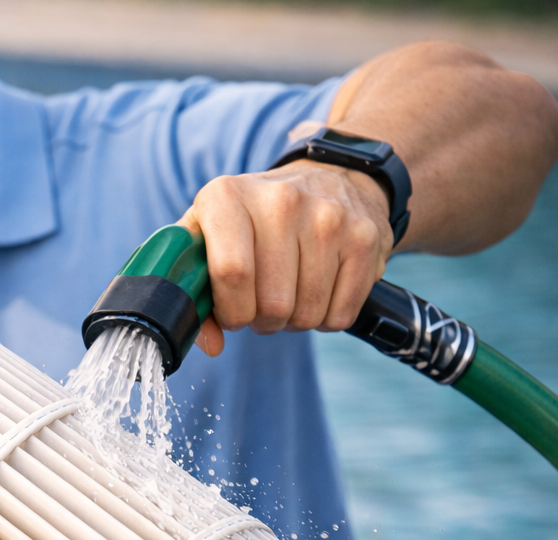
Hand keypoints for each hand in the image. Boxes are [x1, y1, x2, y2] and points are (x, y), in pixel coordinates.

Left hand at [182, 160, 393, 356]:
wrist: (329, 178)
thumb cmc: (253, 222)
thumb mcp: (209, 235)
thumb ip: (193, 288)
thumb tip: (210, 344)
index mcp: (227, 197)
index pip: (231, 273)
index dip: (231, 311)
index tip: (233, 313)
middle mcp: (281, 200)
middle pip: (271, 304)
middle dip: (262, 321)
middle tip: (262, 304)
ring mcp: (329, 217)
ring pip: (305, 315)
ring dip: (294, 321)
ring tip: (289, 294)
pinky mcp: (364, 238)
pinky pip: (339, 316)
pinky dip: (326, 319)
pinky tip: (318, 291)